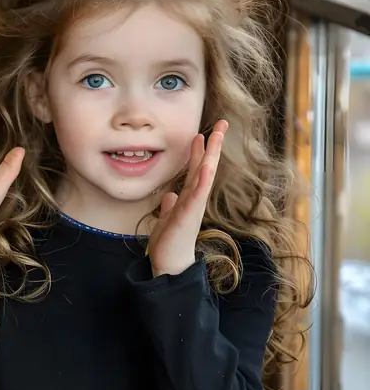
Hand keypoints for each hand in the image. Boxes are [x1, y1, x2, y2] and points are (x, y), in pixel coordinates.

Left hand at [147, 120, 227, 276]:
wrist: (169, 265)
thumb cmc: (169, 244)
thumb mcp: (166, 220)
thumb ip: (170, 206)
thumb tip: (169, 195)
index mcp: (189, 198)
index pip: (195, 170)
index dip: (198, 152)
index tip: (201, 133)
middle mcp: (195, 199)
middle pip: (206, 167)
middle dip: (214, 145)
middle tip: (222, 123)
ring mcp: (194, 206)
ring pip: (205, 176)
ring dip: (211, 156)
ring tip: (215, 137)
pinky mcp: (188, 215)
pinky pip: (197, 194)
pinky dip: (203, 180)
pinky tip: (206, 166)